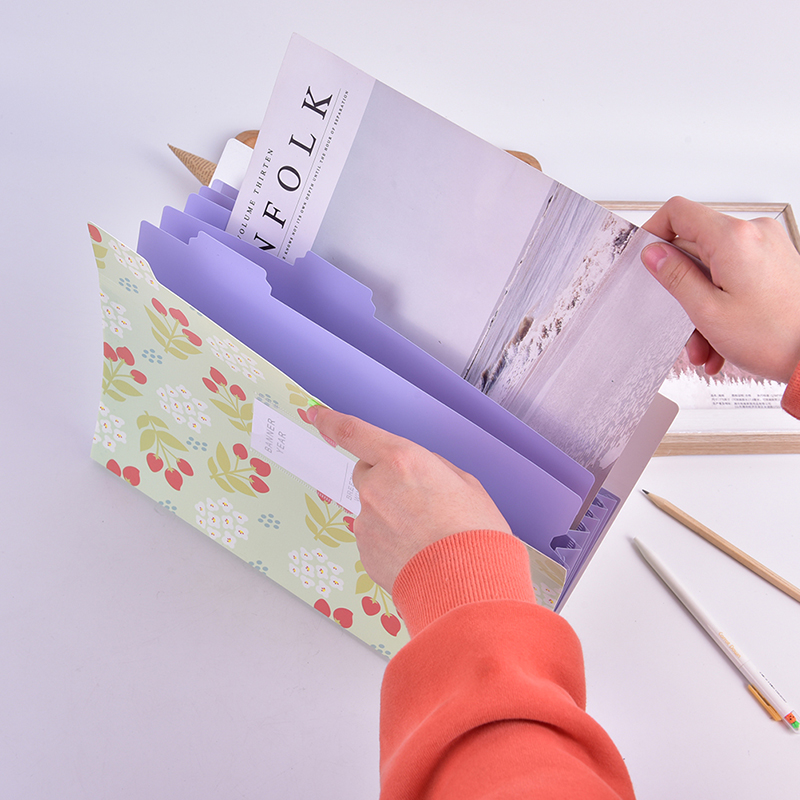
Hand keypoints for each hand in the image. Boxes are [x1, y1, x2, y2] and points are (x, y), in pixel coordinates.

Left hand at [308, 406, 511, 591]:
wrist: (468, 588)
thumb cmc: (474, 534)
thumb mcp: (465, 484)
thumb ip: (433, 468)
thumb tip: (419, 469)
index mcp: (402, 461)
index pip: (353, 432)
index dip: (330, 420)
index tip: (315, 414)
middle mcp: (376, 487)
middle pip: (366, 472)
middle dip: (385, 479)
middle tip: (419, 500)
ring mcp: (366, 522)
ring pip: (372, 508)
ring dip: (390, 514)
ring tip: (425, 536)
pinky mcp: (364, 551)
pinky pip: (372, 536)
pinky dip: (389, 541)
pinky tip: (415, 553)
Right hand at [641, 197, 799, 382]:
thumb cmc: (776, 337)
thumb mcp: (708, 311)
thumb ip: (675, 277)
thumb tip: (654, 254)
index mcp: (734, 238)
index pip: (679, 212)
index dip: (655, 232)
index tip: (645, 257)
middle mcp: (754, 234)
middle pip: (695, 248)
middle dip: (682, 289)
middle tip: (679, 323)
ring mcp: (767, 246)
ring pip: (713, 269)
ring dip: (702, 306)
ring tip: (705, 343)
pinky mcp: (775, 261)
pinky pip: (734, 276)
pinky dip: (723, 304)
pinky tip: (721, 339)